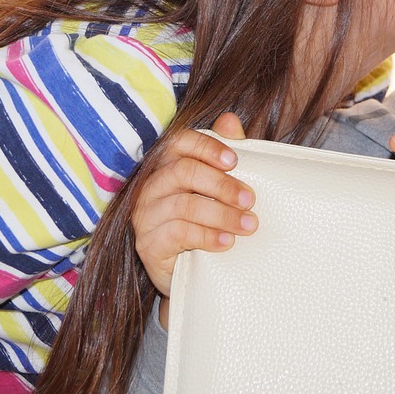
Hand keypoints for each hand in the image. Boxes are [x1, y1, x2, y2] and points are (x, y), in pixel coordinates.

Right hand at [133, 113, 253, 296]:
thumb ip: (224, 154)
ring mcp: (144, 216)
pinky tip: (227, 242)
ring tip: (248, 224)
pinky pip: (178, 234)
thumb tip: (231, 121)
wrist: (190, 273)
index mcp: (165, 165)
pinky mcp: (147, 244)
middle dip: (222, 185)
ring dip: (222, 214)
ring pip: (183, 205)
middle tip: (250, 200)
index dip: (206, 147)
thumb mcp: (217, 188)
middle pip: (183, 172)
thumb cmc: (204, 221)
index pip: (178, 142)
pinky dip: (207, 236)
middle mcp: (149, 186)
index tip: (234, 161)